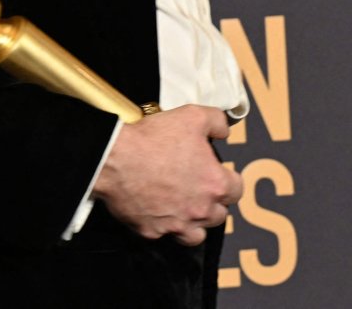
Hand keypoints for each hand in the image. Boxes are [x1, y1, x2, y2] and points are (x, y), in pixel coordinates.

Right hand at [91, 104, 243, 245]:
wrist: (115, 157)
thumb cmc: (154, 138)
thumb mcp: (193, 116)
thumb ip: (217, 122)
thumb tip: (224, 132)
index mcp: (215, 184)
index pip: (236, 191)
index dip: (228, 180)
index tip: (217, 174)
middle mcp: (200, 210)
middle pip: (218, 215)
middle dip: (212, 203)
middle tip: (198, 188)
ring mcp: (176, 224)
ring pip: (196, 235)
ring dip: (194, 223)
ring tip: (184, 208)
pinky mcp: (152, 231)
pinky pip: (164, 235)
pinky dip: (164, 226)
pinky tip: (157, 211)